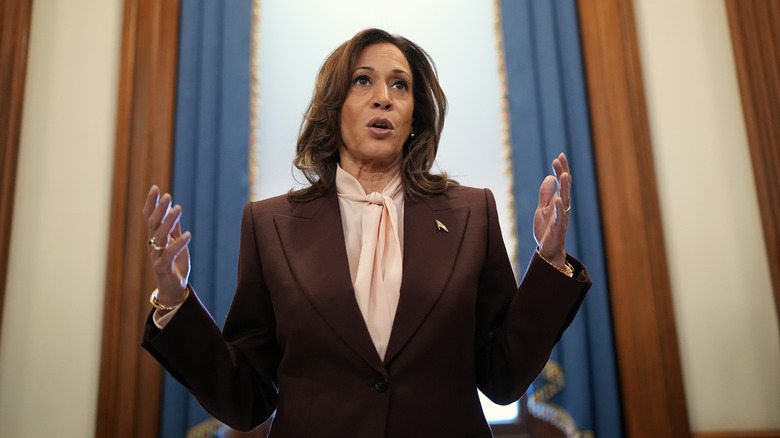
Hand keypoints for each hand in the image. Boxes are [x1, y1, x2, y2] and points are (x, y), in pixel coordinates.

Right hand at [142, 185, 191, 306]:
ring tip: (179, 209)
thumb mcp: (176, 243)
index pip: (150, 217)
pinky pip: (170, 253)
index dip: (151, 203)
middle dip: (160, 209)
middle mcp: (152, 245)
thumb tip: (174, 209)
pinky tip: (188, 234)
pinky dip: (179, 244)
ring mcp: (155, 256)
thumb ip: (173, 228)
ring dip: (169, 222)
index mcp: (154, 238)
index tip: (156, 188)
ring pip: (160, 237)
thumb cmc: (174, 264)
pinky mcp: (162, 267)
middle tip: (168, 196)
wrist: (174, 288)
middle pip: (153, 224)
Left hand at [533, 153, 570, 267]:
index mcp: (559, 201)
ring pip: (565, 199)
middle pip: (565, 187)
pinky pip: (560, 217)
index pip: (561, 182)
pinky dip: (559, 208)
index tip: (559, 156)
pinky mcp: (558, 228)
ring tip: (564, 174)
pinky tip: (558, 199)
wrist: (547, 250)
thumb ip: (545, 194)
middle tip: (560, 160)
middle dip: (563, 173)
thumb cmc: (546, 229)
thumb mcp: (542, 208)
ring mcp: (561, 217)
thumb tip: (550, 177)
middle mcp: (562, 207)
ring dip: (565, 187)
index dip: (561, 169)